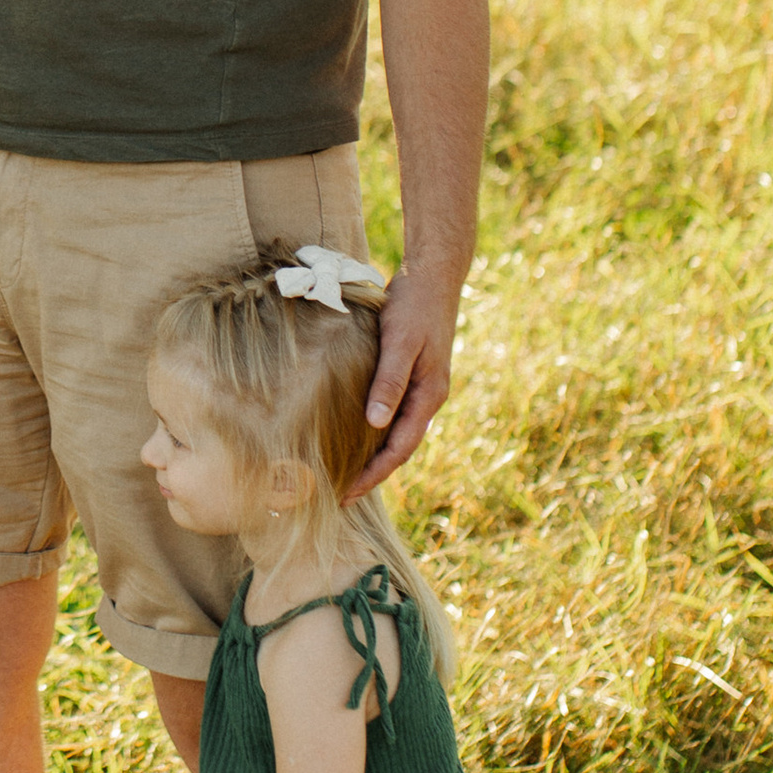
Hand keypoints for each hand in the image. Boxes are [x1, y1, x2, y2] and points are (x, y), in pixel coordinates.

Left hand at [351, 255, 462, 497]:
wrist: (433, 276)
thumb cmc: (414, 307)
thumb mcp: (399, 342)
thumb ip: (389, 382)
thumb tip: (375, 425)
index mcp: (429, 396)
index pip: (400, 449)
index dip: (374, 475)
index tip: (347, 494)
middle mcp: (427, 398)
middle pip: (399, 448)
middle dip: (372, 473)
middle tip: (338, 495)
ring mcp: (421, 388)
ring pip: (396, 433)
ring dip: (373, 455)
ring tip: (343, 472)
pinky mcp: (410, 376)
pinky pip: (392, 413)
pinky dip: (374, 430)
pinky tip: (354, 434)